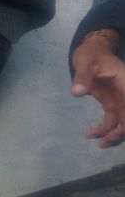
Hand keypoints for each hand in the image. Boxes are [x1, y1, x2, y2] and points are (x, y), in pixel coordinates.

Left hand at [71, 29, 124, 147]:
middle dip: (122, 133)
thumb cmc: (91, 55)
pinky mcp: (112, 105)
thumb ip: (82, 77)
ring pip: (123, 124)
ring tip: (99, 143)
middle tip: (104, 142)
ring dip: (114, 136)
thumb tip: (77, 93)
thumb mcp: (85, 62)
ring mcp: (120, 101)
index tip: (122, 130)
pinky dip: (104, 131)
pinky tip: (90, 135)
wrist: (91, 52)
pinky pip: (112, 122)